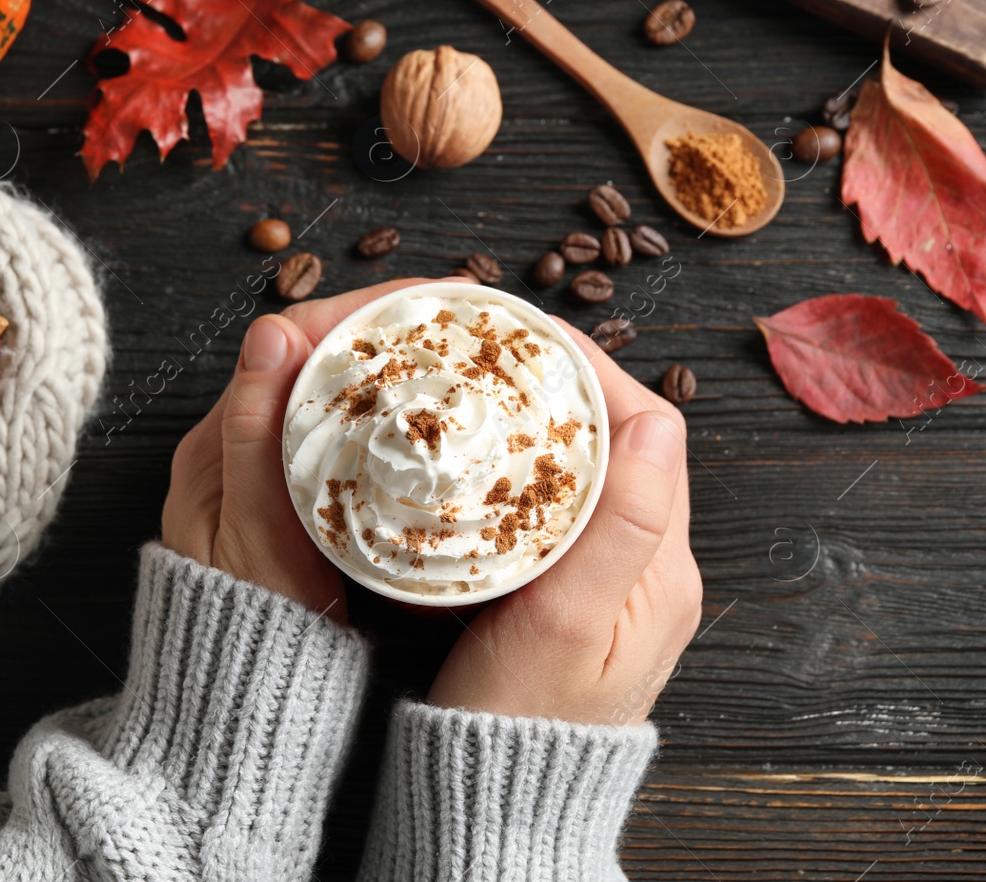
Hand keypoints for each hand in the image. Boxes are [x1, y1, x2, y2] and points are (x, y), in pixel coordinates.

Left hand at [162, 279, 434, 618]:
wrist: (236, 705)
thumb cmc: (240, 628)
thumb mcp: (248, 533)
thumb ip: (253, 435)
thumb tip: (270, 329)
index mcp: (219, 439)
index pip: (294, 339)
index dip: (362, 310)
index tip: (431, 301)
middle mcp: (242, 444)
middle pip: (323, 359)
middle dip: (391, 334)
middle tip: (468, 326)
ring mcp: (273, 474)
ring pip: (342, 398)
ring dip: (398, 374)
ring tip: (466, 361)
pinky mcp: (303, 505)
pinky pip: (351, 441)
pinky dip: (393, 423)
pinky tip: (438, 426)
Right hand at [426, 325, 701, 724]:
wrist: (493, 798)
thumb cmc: (519, 721)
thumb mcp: (566, 622)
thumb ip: (618, 524)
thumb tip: (658, 421)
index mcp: (661, 566)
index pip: (643, 429)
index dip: (585, 369)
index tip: (519, 335)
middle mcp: (648, 565)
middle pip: (616, 438)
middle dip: (556, 382)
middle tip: (483, 348)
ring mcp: (610, 579)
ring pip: (583, 465)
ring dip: (536, 417)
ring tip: (473, 383)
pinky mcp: (570, 592)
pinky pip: (556, 501)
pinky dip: (519, 463)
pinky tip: (473, 453)